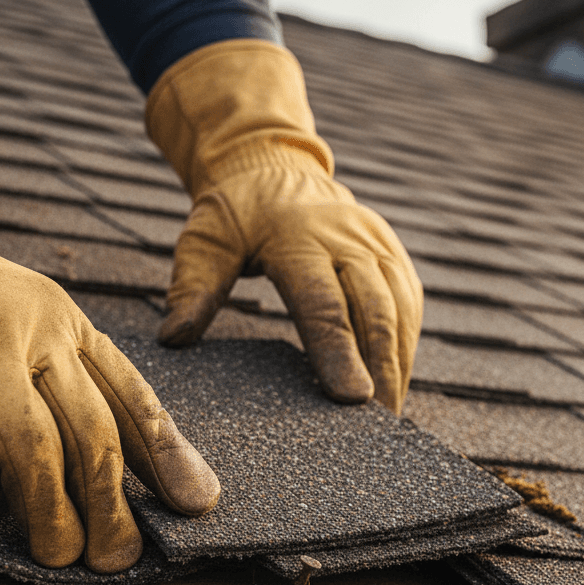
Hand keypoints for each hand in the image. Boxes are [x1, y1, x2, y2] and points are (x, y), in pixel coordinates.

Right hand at [0, 228, 219, 572]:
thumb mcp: (27, 333)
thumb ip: (67, 389)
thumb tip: (114, 483)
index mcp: (70, 323)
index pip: (133, 396)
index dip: (168, 455)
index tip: (195, 503)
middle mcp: (38, 330)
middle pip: (94, 431)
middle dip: (110, 505)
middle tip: (116, 557)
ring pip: (37, 449)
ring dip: (51, 514)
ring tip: (59, 555)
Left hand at [146, 39, 422, 412]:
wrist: (273, 164)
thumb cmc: (235, 215)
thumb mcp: (203, 242)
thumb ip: (192, 288)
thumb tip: (175, 339)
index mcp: (296, 238)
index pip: (324, 304)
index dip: (340, 353)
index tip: (353, 397)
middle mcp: (346, 237)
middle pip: (374, 310)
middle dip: (382, 368)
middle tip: (381, 420)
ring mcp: (376, 242)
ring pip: (400, 307)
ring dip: (400, 361)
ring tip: (390, 411)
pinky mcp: (392, 251)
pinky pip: (408, 301)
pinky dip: (406, 343)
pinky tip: (398, 378)